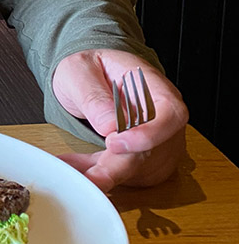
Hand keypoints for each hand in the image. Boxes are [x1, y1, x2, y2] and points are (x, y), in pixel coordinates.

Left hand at [51, 49, 187, 192]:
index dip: (149, 134)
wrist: (89, 78)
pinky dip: (102, 174)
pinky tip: (80, 167)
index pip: (170, 112)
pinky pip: (128, 175)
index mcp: (152, 85)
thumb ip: (93, 96)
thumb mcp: (79, 71)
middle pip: (154, 150)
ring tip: (73, 166)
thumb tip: (110, 125)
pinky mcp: (145, 158)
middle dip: (116, 167)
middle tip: (86, 174)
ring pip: (140, 168)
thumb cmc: (90, 69)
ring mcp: (158, 140)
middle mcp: (162, 115)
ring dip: (104, 173)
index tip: (114, 143)